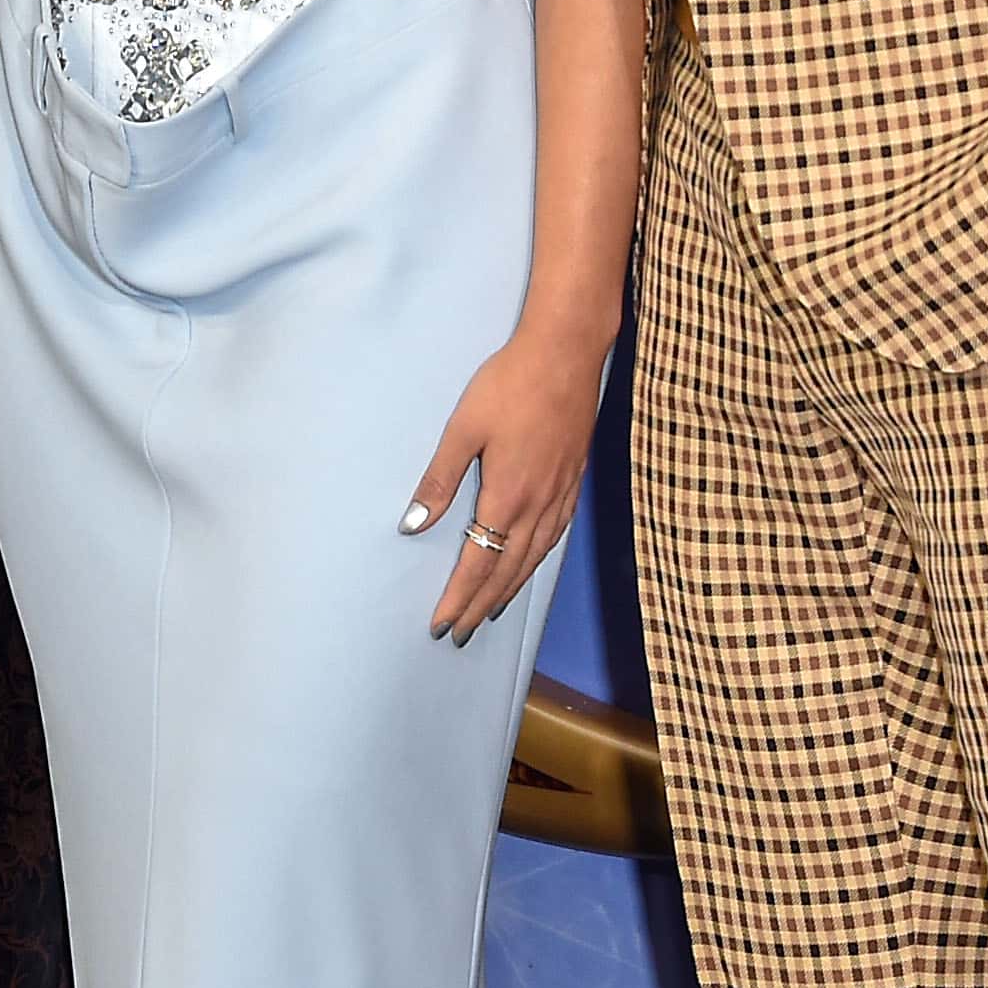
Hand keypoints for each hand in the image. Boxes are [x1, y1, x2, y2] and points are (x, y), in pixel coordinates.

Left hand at [402, 331, 603, 642]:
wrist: (567, 353)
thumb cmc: (509, 384)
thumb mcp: (464, 427)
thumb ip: (440, 479)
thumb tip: (414, 524)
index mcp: (507, 496)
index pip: (479, 563)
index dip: (459, 597)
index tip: (441, 624)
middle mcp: (538, 505)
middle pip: (507, 571)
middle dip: (481, 606)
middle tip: (461, 634)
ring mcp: (561, 495)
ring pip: (534, 558)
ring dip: (509, 590)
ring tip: (490, 612)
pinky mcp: (574, 481)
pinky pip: (554, 537)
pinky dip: (537, 562)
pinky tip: (529, 564)